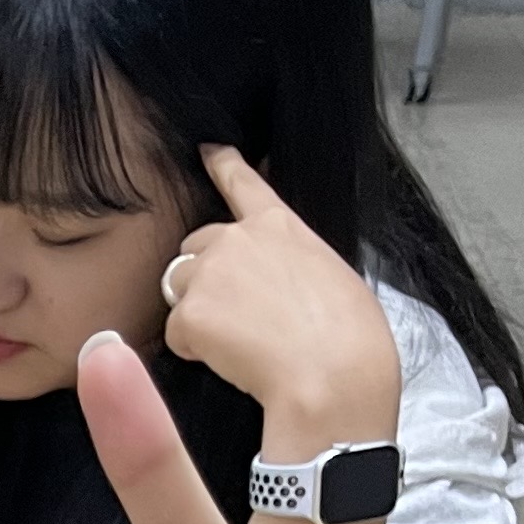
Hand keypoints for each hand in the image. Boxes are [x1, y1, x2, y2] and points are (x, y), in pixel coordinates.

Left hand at [162, 146, 403, 461]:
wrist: (334, 374)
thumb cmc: (347, 338)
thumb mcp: (329, 279)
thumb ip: (289, 267)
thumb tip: (276, 289)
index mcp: (280, 227)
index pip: (244, 184)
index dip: (223, 165)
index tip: (208, 149)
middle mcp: (238, 239)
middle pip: (195, 248)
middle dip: (204, 279)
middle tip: (238, 319)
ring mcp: (210, 271)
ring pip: (179, 290)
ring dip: (197, 315)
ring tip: (241, 344)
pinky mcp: (190, 312)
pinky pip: (176, 334)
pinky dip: (194, 351)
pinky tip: (233, 362)